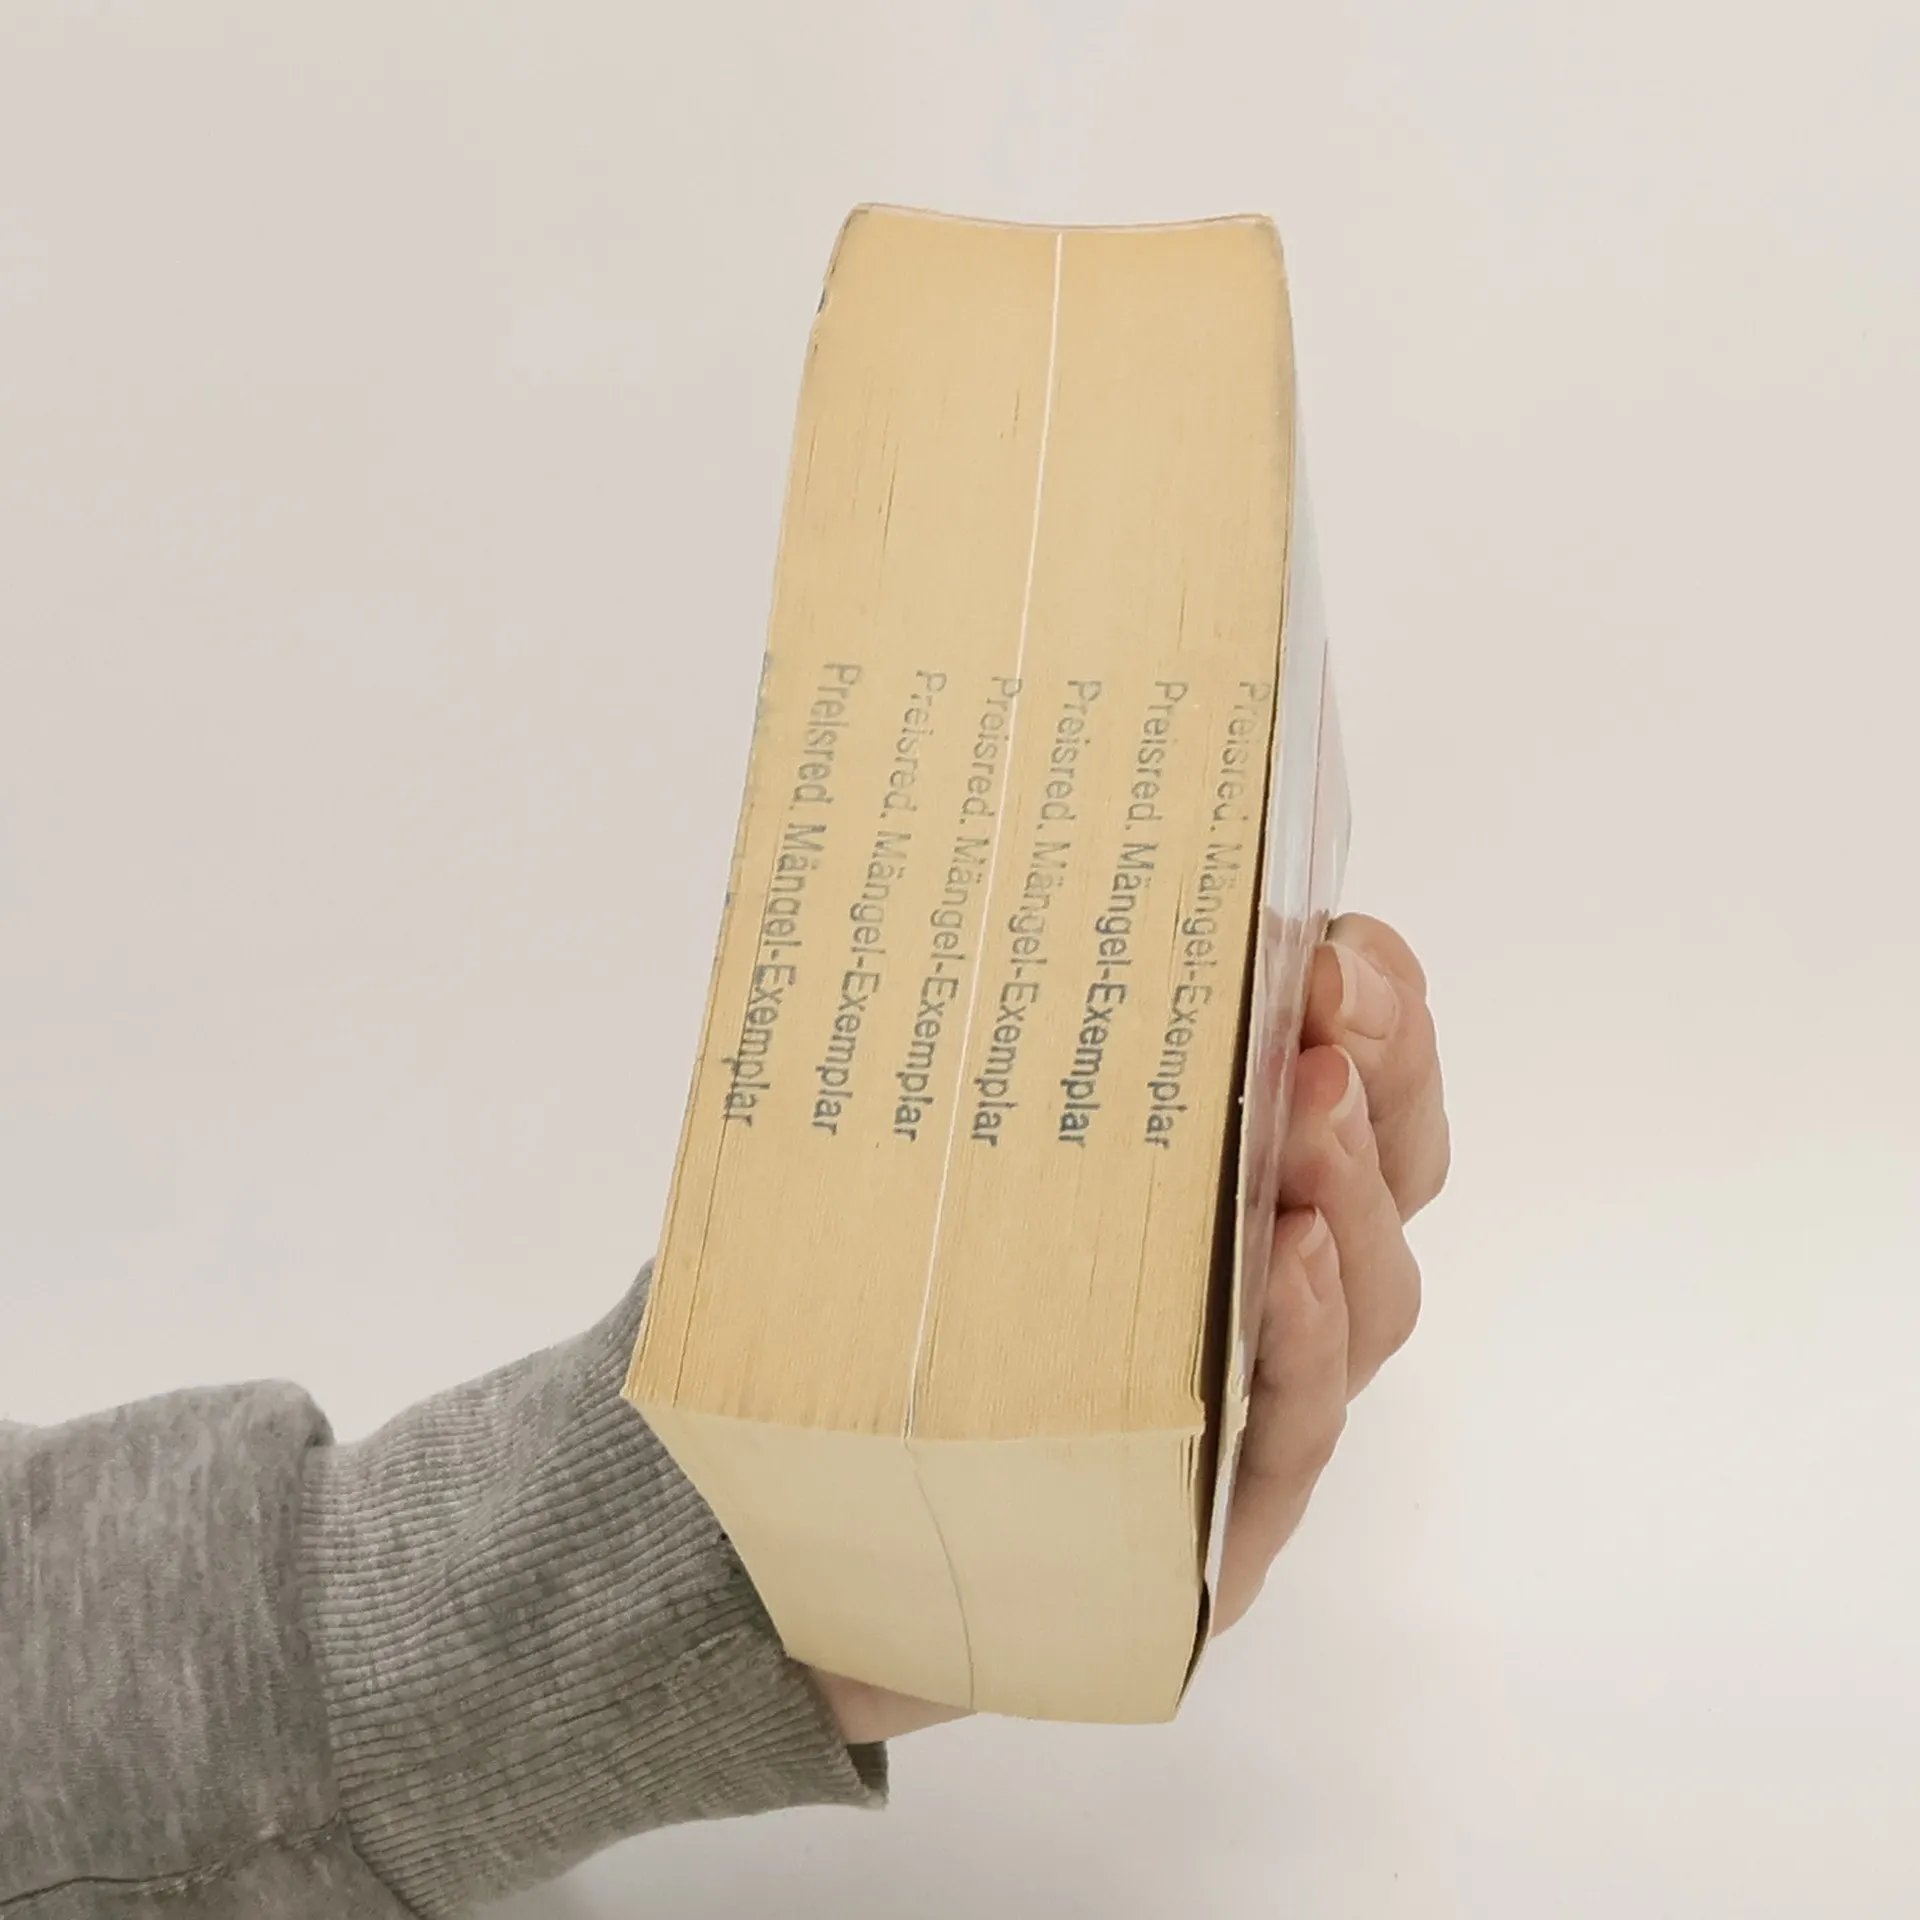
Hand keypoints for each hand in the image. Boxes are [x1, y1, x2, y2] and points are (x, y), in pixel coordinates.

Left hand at [812, 914, 1448, 1737]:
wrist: (780, 1527)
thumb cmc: (866, 1316)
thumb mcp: (921, 1148)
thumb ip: (977, 1041)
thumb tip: (974, 862)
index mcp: (1202, 1188)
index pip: (1348, 1087)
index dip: (1373, 1010)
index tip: (1333, 945)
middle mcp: (1242, 1292)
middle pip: (1387, 1182)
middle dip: (1384, 1079)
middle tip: (1333, 1009)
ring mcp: (1235, 1411)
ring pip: (1366, 1302)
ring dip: (1357, 1192)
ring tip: (1312, 1114)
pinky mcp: (1205, 1531)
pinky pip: (1292, 1434)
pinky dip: (1309, 1342)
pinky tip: (1291, 1265)